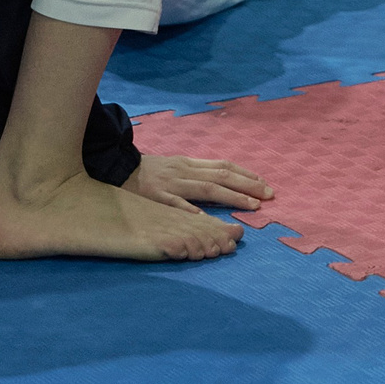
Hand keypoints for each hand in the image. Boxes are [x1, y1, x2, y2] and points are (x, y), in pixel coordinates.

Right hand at [124, 154, 273, 213]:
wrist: (115, 168)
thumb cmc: (147, 172)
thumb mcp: (174, 167)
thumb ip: (195, 174)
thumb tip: (222, 181)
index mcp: (188, 163)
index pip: (223, 166)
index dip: (246, 175)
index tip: (264, 184)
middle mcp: (184, 171)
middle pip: (222, 176)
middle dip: (248, 186)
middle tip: (269, 196)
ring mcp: (172, 183)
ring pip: (207, 188)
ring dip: (232, 197)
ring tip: (252, 206)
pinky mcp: (158, 196)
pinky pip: (179, 205)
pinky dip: (194, 211)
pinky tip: (208, 220)